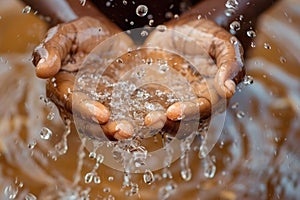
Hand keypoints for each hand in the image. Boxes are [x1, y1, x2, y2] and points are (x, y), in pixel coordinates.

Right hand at [33, 16, 135, 139]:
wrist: (102, 36)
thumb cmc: (80, 34)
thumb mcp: (66, 34)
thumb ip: (53, 49)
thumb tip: (42, 70)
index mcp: (62, 86)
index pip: (70, 101)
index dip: (85, 109)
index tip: (102, 114)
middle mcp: (79, 101)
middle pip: (88, 122)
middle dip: (105, 129)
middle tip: (124, 131)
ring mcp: (99, 105)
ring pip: (105, 125)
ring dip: (119, 131)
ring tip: (135, 132)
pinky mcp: (116, 104)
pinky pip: (124, 116)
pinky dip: (133, 122)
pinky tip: (147, 125)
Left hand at [143, 18, 244, 132]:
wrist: (179, 30)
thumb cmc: (204, 35)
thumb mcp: (220, 42)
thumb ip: (229, 62)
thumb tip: (228, 89)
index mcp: (213, 93)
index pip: (205, 110)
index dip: (191, 113)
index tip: (173, 110)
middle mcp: (194, 102)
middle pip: (185, 123)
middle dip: (168, 124)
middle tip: (152, 119)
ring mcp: (174, 101)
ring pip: (167, 122)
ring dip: (154, 125)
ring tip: (142, 120)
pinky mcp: (156, 98)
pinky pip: (149, 110)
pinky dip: (140, 115)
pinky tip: (129, 114)